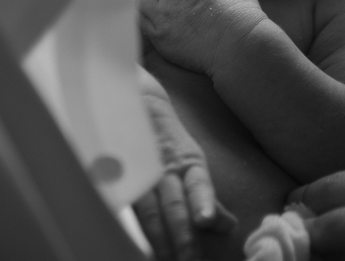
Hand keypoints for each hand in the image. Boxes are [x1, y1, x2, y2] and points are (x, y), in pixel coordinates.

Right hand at [133, 66, 236, 260]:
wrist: (137, 100)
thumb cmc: (168, 141)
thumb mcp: (191, 162)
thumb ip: (205, 196)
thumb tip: (226, 226)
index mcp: (187, 162)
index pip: (197, 184)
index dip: (203, 202)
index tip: (206, 221)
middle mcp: (164, 167)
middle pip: (171, 202)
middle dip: (180, 233)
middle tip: (189, 258)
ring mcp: (139, 171)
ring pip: (147, 207)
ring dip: (157, 237)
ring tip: (166, 259)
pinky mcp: (118, 175)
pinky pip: (123, 202)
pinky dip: (128, 224)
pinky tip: (131, 242)